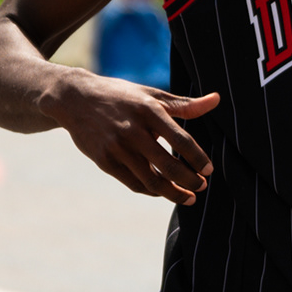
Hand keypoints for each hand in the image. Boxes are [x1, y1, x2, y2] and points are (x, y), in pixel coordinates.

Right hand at [58, 75, 219, 204]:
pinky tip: (164, 191)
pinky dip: (152, 190)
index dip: (197, 158)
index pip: (181, 139)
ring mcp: (117, 148)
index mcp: (149, 111)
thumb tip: (216, 100)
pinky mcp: (104, 161)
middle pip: (168, 164)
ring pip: (151, 180)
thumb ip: (184, 104)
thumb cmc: (121, 96)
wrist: (75, 99)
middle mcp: (133, 131)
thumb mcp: (151, 95)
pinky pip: (134, 183)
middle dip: (189, 181)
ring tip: (189, 197)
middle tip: (202, 187)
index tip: (209, 170)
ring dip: (173, 193)